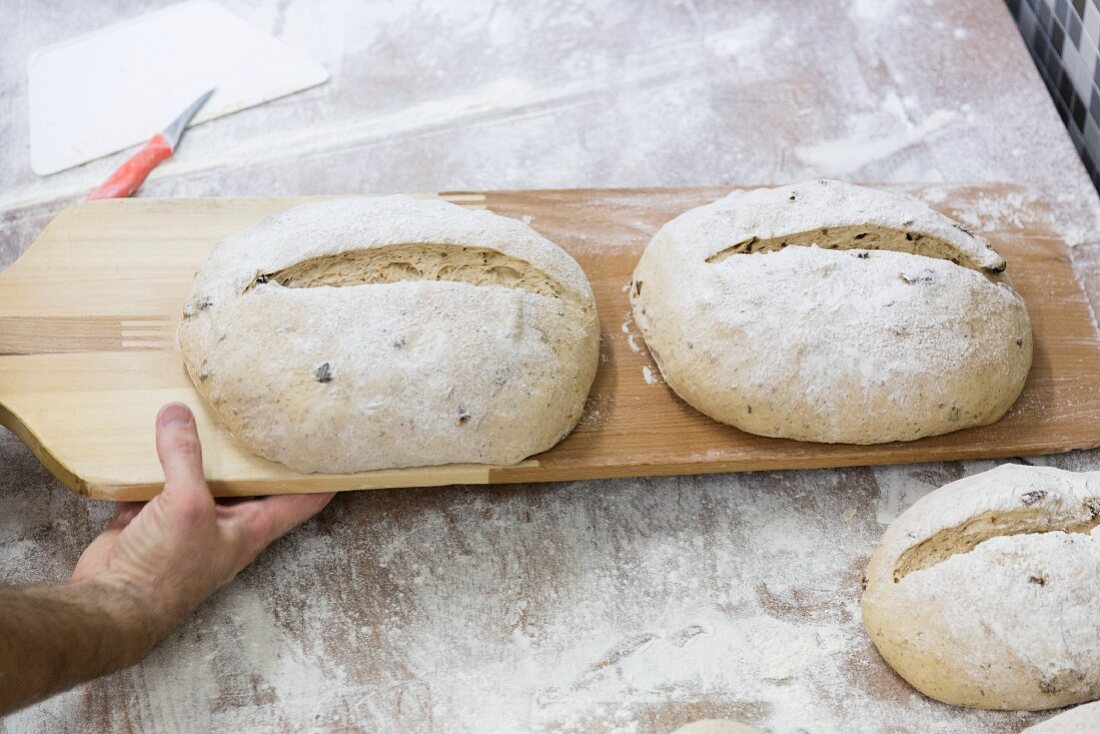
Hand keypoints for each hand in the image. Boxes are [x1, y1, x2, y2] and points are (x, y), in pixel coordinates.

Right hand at [72, 403, 332, 640]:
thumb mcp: (187, 504)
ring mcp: (188, 522)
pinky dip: (155, 462)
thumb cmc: (166, 571)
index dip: (324, 475)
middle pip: (249, 480)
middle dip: (257, 450)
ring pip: (201, 478)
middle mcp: (226, 524)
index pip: (303, 498)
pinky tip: (152, 432)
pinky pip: (158, 482)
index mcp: (252, 527)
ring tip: (210, 409)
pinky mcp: (152, 519)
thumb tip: (178, 413)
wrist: (112, 606)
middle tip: (269, 411)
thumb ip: (185, 457)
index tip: (341, 449)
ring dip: (201, 451)